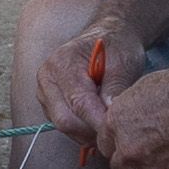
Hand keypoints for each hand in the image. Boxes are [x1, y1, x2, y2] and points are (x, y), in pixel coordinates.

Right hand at [37, 15, 144, 146]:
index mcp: (62, 63)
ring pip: (64, 127)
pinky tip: (98, 119)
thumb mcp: (123, 62)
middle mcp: (46, 78)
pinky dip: (83, 129)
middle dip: (93, 130)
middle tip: (116, 129)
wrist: (107, 37)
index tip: (118, 130)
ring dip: (88, 131)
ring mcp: (44, 93)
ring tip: (109, 121)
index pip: (78, 103)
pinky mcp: (48, 104)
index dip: (99, 122)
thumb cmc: (116, 47)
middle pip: (65, 121)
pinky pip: (64, 126)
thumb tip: (110, 116)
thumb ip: (115, 88)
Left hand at [92, 56, 168, 168]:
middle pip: (121, 168)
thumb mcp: (152, 86)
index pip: (105, 142)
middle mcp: (130, 149)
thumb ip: (133, 108)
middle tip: (154, 148)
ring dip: (159, 168)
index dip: (120, 141)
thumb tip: (130, 117)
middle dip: (133, 161)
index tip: (132, 138)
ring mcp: (154, 168)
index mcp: (117, 121)